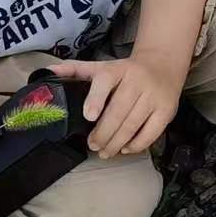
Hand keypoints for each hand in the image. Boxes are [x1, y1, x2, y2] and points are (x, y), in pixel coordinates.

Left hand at [46, 57, 182, 158]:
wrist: (164, 64)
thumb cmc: (126, 71)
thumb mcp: (103, 66)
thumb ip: (76, 70)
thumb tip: (48, 71)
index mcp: (117, 69)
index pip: (105, 82)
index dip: (96, 99)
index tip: (89, 116)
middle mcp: (137, 81)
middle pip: (119, 112)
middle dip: (103, 133)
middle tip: (93, 145)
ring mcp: (154, 96)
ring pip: (133, 125)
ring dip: (116, 143)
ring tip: (105, 152)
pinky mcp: (167, 110)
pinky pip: (151, 133)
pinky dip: (136, 145)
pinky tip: (125, 148)